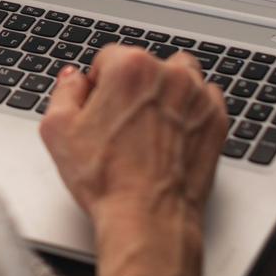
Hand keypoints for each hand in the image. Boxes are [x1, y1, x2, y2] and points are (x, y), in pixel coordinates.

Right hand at [39, 47, 227, 275]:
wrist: (148, 218)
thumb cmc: (106, 179)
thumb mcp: (58, 130)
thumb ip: (64, 91)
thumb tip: (73, 78)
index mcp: (130, 67)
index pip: (109, 57)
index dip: (98, 84)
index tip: (98, 108)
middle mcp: (170, 74)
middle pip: (146, 64)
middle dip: (132, 86)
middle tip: (120, 122)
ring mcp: (199, 97)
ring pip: (179, 77)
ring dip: (164, 91)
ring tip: (148, 126)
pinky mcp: (217, 121)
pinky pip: (204, 100)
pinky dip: (189, 110)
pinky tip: (171, 135)